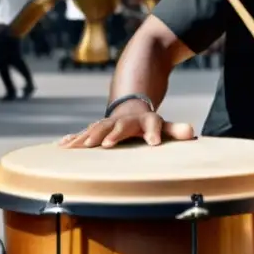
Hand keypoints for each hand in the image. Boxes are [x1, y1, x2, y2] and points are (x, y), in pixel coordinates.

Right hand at [59, 101, 194, 147]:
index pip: (152, 124)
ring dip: (89, 137)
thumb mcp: (163, 125)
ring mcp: (108, 124)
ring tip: (80, 146)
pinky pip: (82, 134)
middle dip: (112, 133)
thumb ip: (174, 130)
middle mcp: (124, 121)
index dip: (154, 132)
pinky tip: (62, 145)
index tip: (154, 142)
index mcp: (144, 120)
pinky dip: (73, 139)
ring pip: (98, 128)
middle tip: (106, 144)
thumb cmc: (147, 123)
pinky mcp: (95, 130)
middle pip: (119, 126)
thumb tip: (191, 132)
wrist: (128, 107)